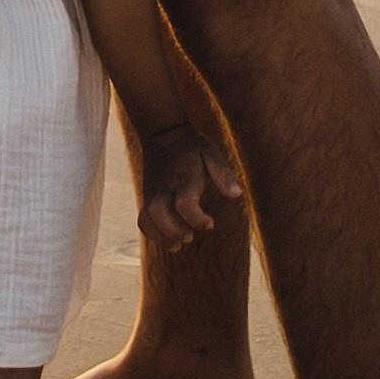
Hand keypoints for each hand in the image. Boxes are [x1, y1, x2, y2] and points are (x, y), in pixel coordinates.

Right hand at [134, 122, 242, 251]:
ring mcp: (153, 194)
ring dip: (162, 237)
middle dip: (175, 230)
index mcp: (184, 179)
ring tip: (178, 244)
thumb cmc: (192, 147)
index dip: (196, 219)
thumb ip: (223, 174)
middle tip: (191, 236)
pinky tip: (169, 241)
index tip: (210, 223)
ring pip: (148, 219)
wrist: (162, 134)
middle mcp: (165, 188)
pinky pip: (143, 221)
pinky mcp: (147, 198)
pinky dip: (152, 235)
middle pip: (160, 214)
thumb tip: (236, 195)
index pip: (184, 203)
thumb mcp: (211, 154)